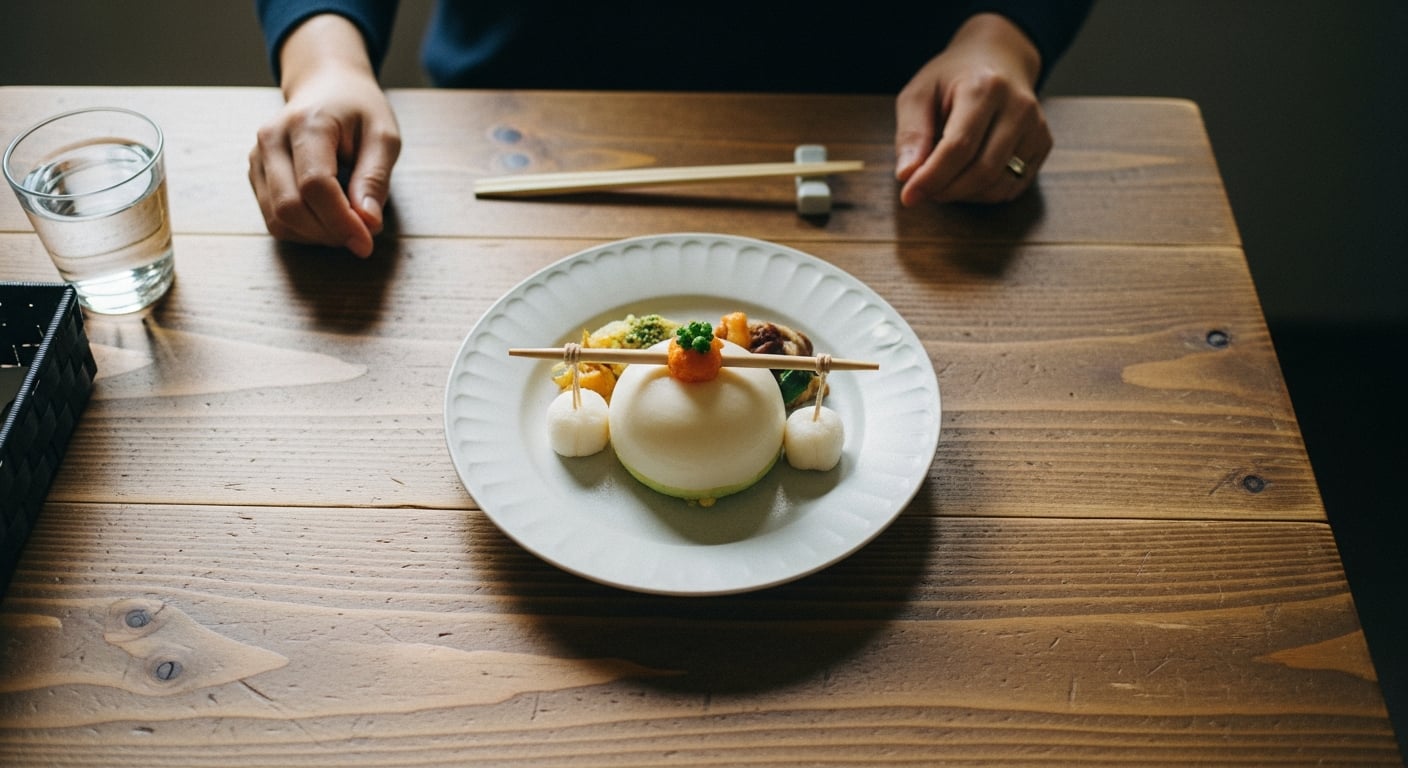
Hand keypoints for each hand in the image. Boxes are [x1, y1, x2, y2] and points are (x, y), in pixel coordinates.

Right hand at [248, 14, 400, 257]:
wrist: (325, 86)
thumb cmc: (358, 111)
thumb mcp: (383, 136)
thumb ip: (375, 179)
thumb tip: (367, 223)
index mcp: (306, 123)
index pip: (315, 185)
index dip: (341, 221)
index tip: (367, 242)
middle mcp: (271, 139)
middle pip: (290, 207)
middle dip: (329, 232)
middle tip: (361, 234)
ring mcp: (257, 157)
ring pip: (277, 219)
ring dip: (316, 235)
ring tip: (346, 222)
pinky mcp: (255, 174)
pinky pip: (274, 219)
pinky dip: (303, 230)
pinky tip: (327, 217)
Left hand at [894, 13, 1049, 205]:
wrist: (998, 59)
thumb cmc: (952, 79)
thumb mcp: (919, 94)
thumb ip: (911, 133)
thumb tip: (907, 175)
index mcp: (985, 87)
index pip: (959, 147)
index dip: (932, 177)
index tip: (908, 196)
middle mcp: (1018, 107)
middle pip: (983, 171)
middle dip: (947, 190)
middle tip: (923, 191)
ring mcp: (1036, 127)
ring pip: (999, 185)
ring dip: (965, 195)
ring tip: (942, 181)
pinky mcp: (1043, 144)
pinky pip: (1013, 187)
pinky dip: (984, 194)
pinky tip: (966, 179)